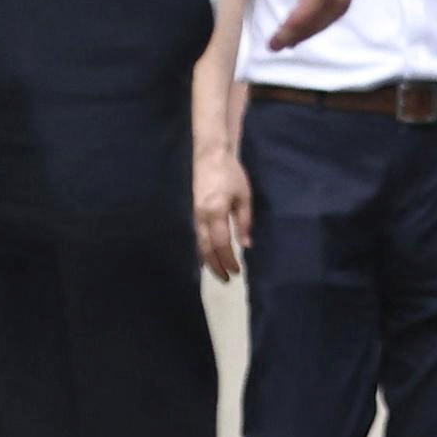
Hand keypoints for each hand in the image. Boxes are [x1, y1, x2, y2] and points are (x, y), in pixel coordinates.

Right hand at [193, 144, 250, 278]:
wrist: (210, 156)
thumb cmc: (231, 174)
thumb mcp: (244, 197)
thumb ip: (244, 222)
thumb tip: (246, 245)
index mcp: (215, 212)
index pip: (221, 244)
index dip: (228, 260)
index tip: (237, 271)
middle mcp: (201, 217)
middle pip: (206, 248)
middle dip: (216, 266)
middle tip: (226, 280)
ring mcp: (193, 214)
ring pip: (198, 243)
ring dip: (207, 260)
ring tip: (216, 272)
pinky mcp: (191, 211)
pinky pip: (195, 235)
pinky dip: (200, 249)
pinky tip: (204, 256)